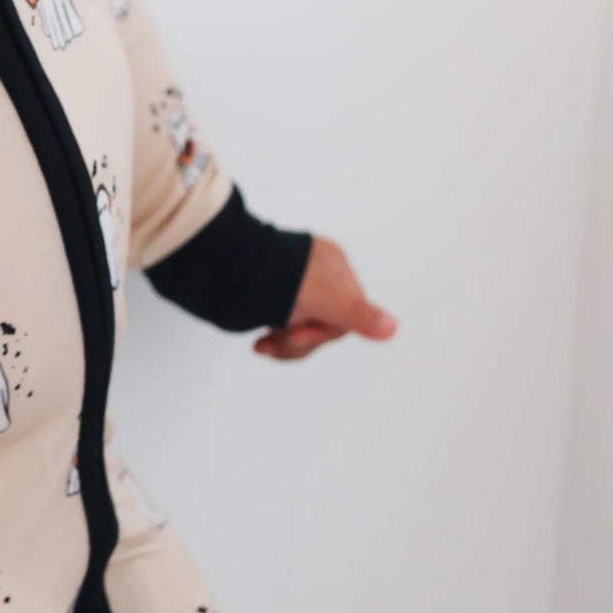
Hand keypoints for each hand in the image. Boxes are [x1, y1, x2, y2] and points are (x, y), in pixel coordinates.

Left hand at [252, 237, 396, 361]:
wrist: (221, 267)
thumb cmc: (275, 278)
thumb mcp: (323, 298)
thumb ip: (358, 315)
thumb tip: (392, 328)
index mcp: (334, 267)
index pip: (347, 314)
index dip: (324, 333)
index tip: (301, 335)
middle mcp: (315, 275)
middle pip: (324, 324)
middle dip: (301, 341)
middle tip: (277, 340)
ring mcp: (291, 286)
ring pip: (302, 329)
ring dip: (285, 344)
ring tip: (264, 344)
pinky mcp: (268, 297)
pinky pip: (281, 326)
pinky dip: (273, 340)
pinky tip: (260, 343)